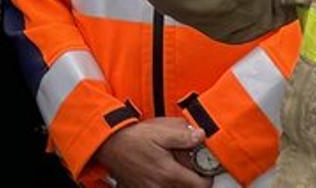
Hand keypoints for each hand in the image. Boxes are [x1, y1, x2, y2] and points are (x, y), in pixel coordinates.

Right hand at [94, 118, 209, 187]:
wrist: (108, 144)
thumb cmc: (131, 138)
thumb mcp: (159, 132)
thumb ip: (182, 136)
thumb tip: (201, 136)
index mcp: (169, 173)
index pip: (201, 186)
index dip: (207, 176)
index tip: (205, 167)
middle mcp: (161, 186)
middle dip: (193, 180)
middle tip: (191, 166)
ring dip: (179, 182)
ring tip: (175, 168)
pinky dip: (165, 184)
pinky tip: (161, 173)